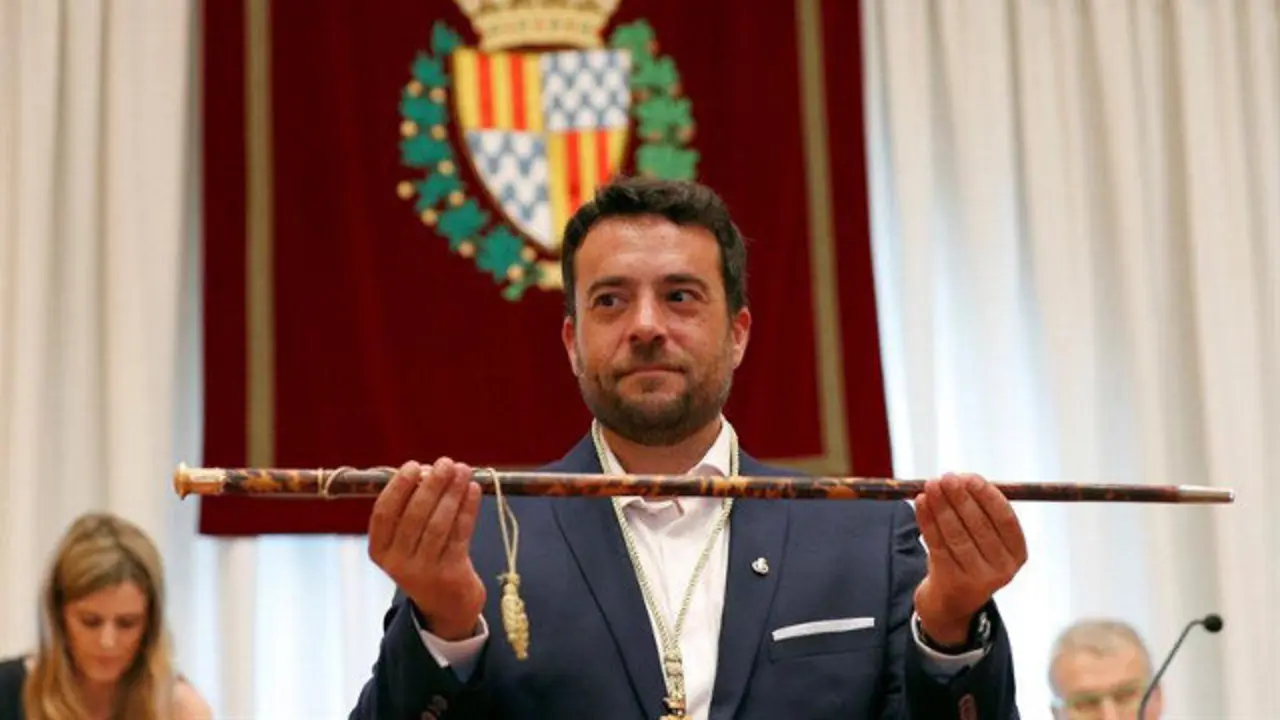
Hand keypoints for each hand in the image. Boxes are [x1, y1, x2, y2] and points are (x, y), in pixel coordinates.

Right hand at [368, 458, 484, 640]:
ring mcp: (423, 571)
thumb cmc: (426, 557)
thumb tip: (431, 470)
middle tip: (446, 462)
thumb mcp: (408, 540)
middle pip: (414, 516)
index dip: (399, 487)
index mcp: (380, 550)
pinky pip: (460, 534)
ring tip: (463, 470)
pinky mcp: (450, 574)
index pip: (384, 513)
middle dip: (432, 485)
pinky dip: (467, 508)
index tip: (414, 465)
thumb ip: (412, 508)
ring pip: (438, 524)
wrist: (446, 604)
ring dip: (452, 493)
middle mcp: (397, 562)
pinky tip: (473, 489)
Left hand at [913, 472, 1026, 645]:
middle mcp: (1002, 568)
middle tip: (946, 477)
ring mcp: (977, 578)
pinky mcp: (951, 580)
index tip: (970, 477)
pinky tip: (921, 502)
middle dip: (960, 498)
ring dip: (941, 506)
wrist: (953, 599)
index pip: (1005, 520)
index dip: (987, 496)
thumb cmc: (971, 555)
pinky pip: (937, 544)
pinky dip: (927, 520)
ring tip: (930, 485)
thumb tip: (961, 478)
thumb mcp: (986, 538)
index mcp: (1017, 552)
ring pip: (956, 535)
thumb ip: (979, 509)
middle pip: (979, 526)